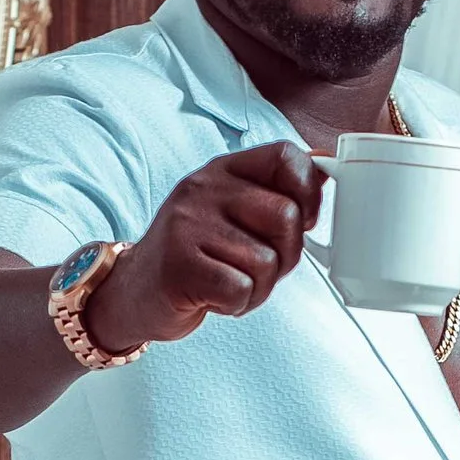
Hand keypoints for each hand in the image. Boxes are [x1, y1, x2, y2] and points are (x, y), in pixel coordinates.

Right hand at [89, 141, 324, 352]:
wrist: (134, 291)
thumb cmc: (196, 254)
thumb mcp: (231, 211)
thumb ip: (274, 191)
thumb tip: (326, 166)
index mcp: (223, 169)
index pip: (285, 155)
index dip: (310, 190)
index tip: (306, 220)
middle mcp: (204, 189)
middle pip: (287, 217)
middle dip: (287, 255)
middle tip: (258, 267)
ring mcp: (188, 225)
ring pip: (268, 261)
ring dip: (260, 287)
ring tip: (230, 283)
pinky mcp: (180, 266)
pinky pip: (242, 289)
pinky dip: (238, 304)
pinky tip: (215, 298)